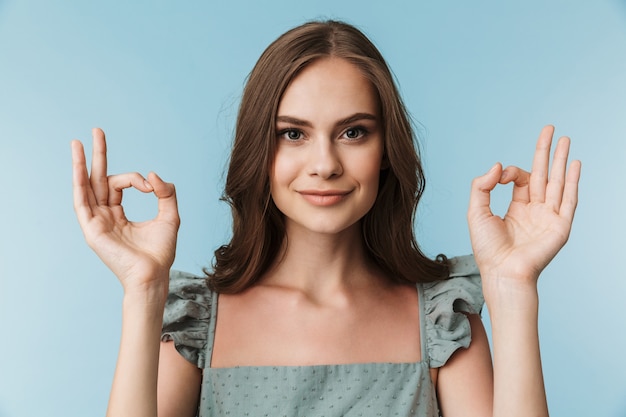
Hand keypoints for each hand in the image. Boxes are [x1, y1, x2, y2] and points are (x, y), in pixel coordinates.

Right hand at [71, 128, 179, 297]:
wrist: (154, 274)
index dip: (136, 179)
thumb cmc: (161, 252)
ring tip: (78, 142)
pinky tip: (78, 166)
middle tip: (97, 131)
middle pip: (97, 180)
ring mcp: (96, 223)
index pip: (120, 185)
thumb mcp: (170, 216)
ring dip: (81, 164)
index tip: (151, 186)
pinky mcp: (91, 230)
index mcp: (119, 215)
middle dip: (98, 155)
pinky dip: (79, 183)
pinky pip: (81, 202)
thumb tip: (153, 174)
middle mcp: (104, 217)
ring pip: (85, 187)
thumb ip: (166, 193)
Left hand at [467, 125, 580, 292]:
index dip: (512, 171)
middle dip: (545, 151)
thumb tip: (498, 165)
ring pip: (557, 181)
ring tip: (565, 139)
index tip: (500, 176)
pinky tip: (574, 164)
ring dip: (561, 160)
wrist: (502, 271)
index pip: (520, 179)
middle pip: (543, 174)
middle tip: (549, 129)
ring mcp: (549, 217)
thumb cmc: (487, 248)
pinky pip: (569, 199)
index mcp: (516, 208)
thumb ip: (481, 186)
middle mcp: (535, 210)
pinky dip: (573, 181)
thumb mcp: (476, 212)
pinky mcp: (560, 225)